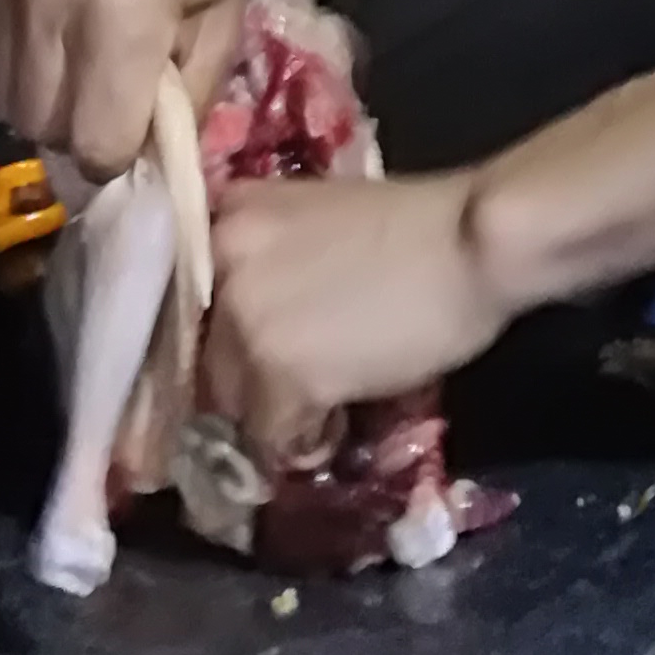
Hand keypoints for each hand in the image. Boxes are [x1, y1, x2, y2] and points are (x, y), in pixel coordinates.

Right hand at [0, 0, 261, 177]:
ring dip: (41, 108)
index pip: (95, 141)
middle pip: (41, 129)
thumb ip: (189, 101)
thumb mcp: (225, 19)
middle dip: (80, 135)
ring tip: (81, 73)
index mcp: (121, 10)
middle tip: (113, 104)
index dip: (120, 156)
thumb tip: (151, 166)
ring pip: (1, 104)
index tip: (140, 137)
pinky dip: (11, 74)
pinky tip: (48, 46)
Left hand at [200, 167, 509, 460]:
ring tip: (322, 405)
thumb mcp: (314, 216)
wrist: (474, 241)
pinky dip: (304, 439)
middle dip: (245, 377)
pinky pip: (273, 435)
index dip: (210, 337)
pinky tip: (338, 421)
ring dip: (273, 412)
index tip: (234, 359)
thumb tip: (249, 320)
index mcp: (222, 219)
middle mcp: (218, 269)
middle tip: (291, 385)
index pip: (180, 300)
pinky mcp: (284, 377)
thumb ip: (266, 256)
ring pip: (232, 402)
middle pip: (203, 355)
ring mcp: (246, 324)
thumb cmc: (417, 225)